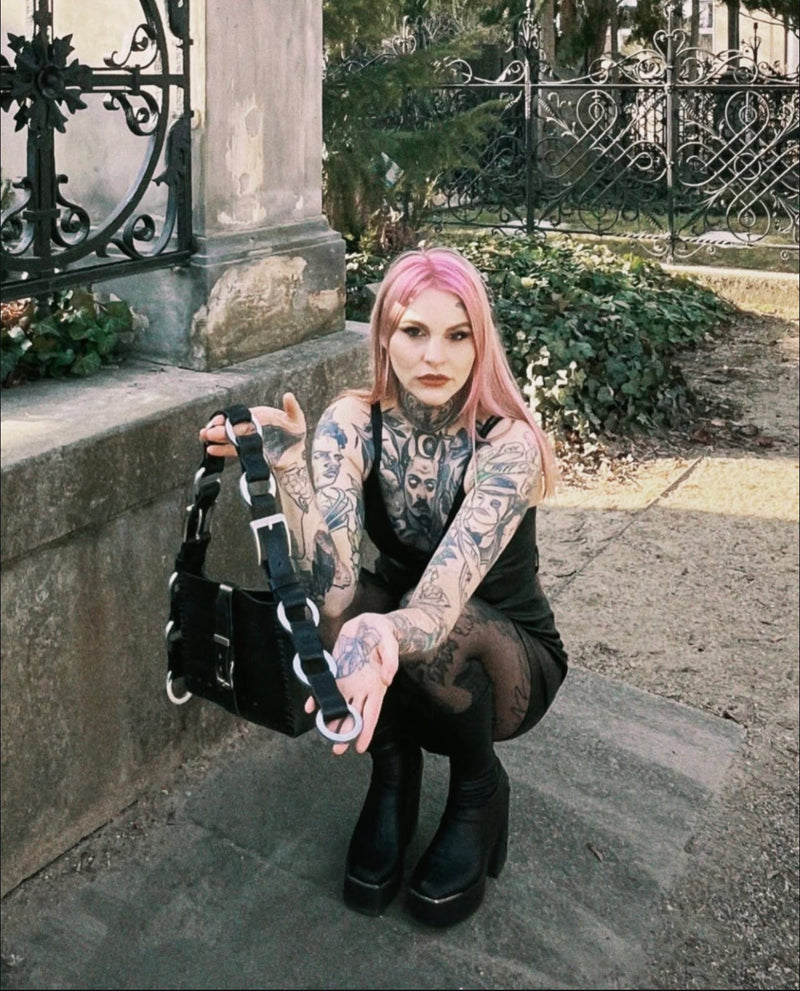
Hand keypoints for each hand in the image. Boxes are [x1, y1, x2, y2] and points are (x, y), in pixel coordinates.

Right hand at [199, 393, 306, 467]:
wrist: (295, 456)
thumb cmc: (295, 434)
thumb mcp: (296, 419)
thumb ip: (292, 408)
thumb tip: (288, 395)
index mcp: (259, 416)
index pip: (241, 416)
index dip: (229, 417)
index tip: (218, 419)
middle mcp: (251, 426)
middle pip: (232, 427)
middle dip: (219, 429)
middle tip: (207, 431)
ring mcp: (248, 439)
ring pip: (230, 438)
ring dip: (216, 438)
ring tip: (204, 437)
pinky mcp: (248, 452)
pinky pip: (233, 451)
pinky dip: (222, 450)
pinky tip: (212, 450)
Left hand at [304, 613, 398, 755]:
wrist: (368, 624)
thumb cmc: (383, 634)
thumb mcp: (388, 643)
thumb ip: (389, 660)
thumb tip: (387, 679)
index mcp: (375, 686)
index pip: (371, 714)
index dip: (366, 731)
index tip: (360, 748)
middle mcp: (361, 688)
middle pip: (353, 716)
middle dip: (346, 733)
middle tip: (337, 750)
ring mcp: (347, 682)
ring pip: (339, 706)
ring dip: (332, 721)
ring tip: (324, 735)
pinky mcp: (336, 672)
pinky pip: (325, 688)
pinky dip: (318, 698)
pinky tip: (311, 707)